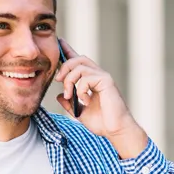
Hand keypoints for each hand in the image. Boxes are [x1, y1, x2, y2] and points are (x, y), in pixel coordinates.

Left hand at [55, 39, 147, 157]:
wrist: (115, 130)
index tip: (59, 42)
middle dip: (64, 67)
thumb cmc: (101, 122)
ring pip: (80, 66)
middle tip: (57, 81)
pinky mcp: (107, 81)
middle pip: (77, 59)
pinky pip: (87, 78)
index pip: (78, 61)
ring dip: (69, 81)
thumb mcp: (79, 112)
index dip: (68, 51)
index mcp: (90, 81)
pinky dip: (81, 90)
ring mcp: (103, 77)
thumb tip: (59, 96)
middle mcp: (97, 75)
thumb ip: (70, 103)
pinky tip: (85, 102)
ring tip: (70, 96)